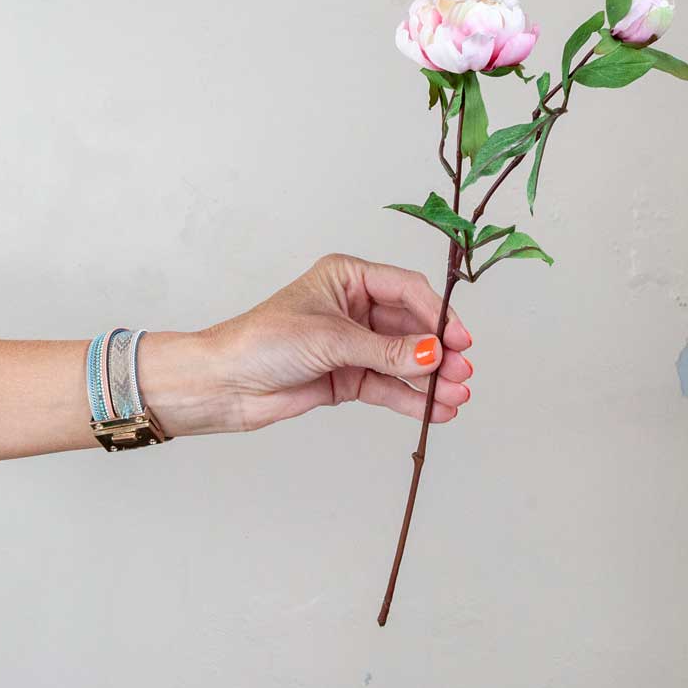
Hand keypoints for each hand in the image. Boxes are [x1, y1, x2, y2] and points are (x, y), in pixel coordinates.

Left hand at [137, 252, 473, 437]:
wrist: (225, 383)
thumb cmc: (263, 341)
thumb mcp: (330, 339)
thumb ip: (386, 350)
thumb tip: (434, 354)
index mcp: (347, 278)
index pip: (406, 290)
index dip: (437, 314)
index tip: (459, 341)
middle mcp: (354, 307)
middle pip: (411, 327)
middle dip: (438, 352)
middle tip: (463, 374)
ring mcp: (352, 344)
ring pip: (404, 360)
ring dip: (431, 379)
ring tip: (457, 397)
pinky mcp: (347, 377)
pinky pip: (389, 386)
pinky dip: (412, 398)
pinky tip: (436, 410)